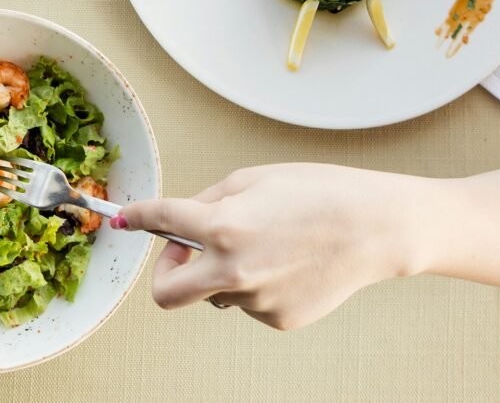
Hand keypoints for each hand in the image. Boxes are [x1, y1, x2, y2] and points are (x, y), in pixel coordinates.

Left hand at [115, 163, 424, 329]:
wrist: (374, 228)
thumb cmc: (316, 192)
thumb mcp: (252, 179)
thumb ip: (210, 200)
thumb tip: (182, 220)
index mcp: (221, 226)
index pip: (159, 220)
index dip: (136, 217)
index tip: (125, 218)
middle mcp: (232, 270)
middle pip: (167, 294)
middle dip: (162, 273)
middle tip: (177, 250)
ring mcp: (255, 300)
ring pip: (215, 292)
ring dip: (221, 271)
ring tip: (263, 242)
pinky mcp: (279, 320)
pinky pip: (248, 301)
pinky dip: (255, 283)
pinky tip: (286, 261)